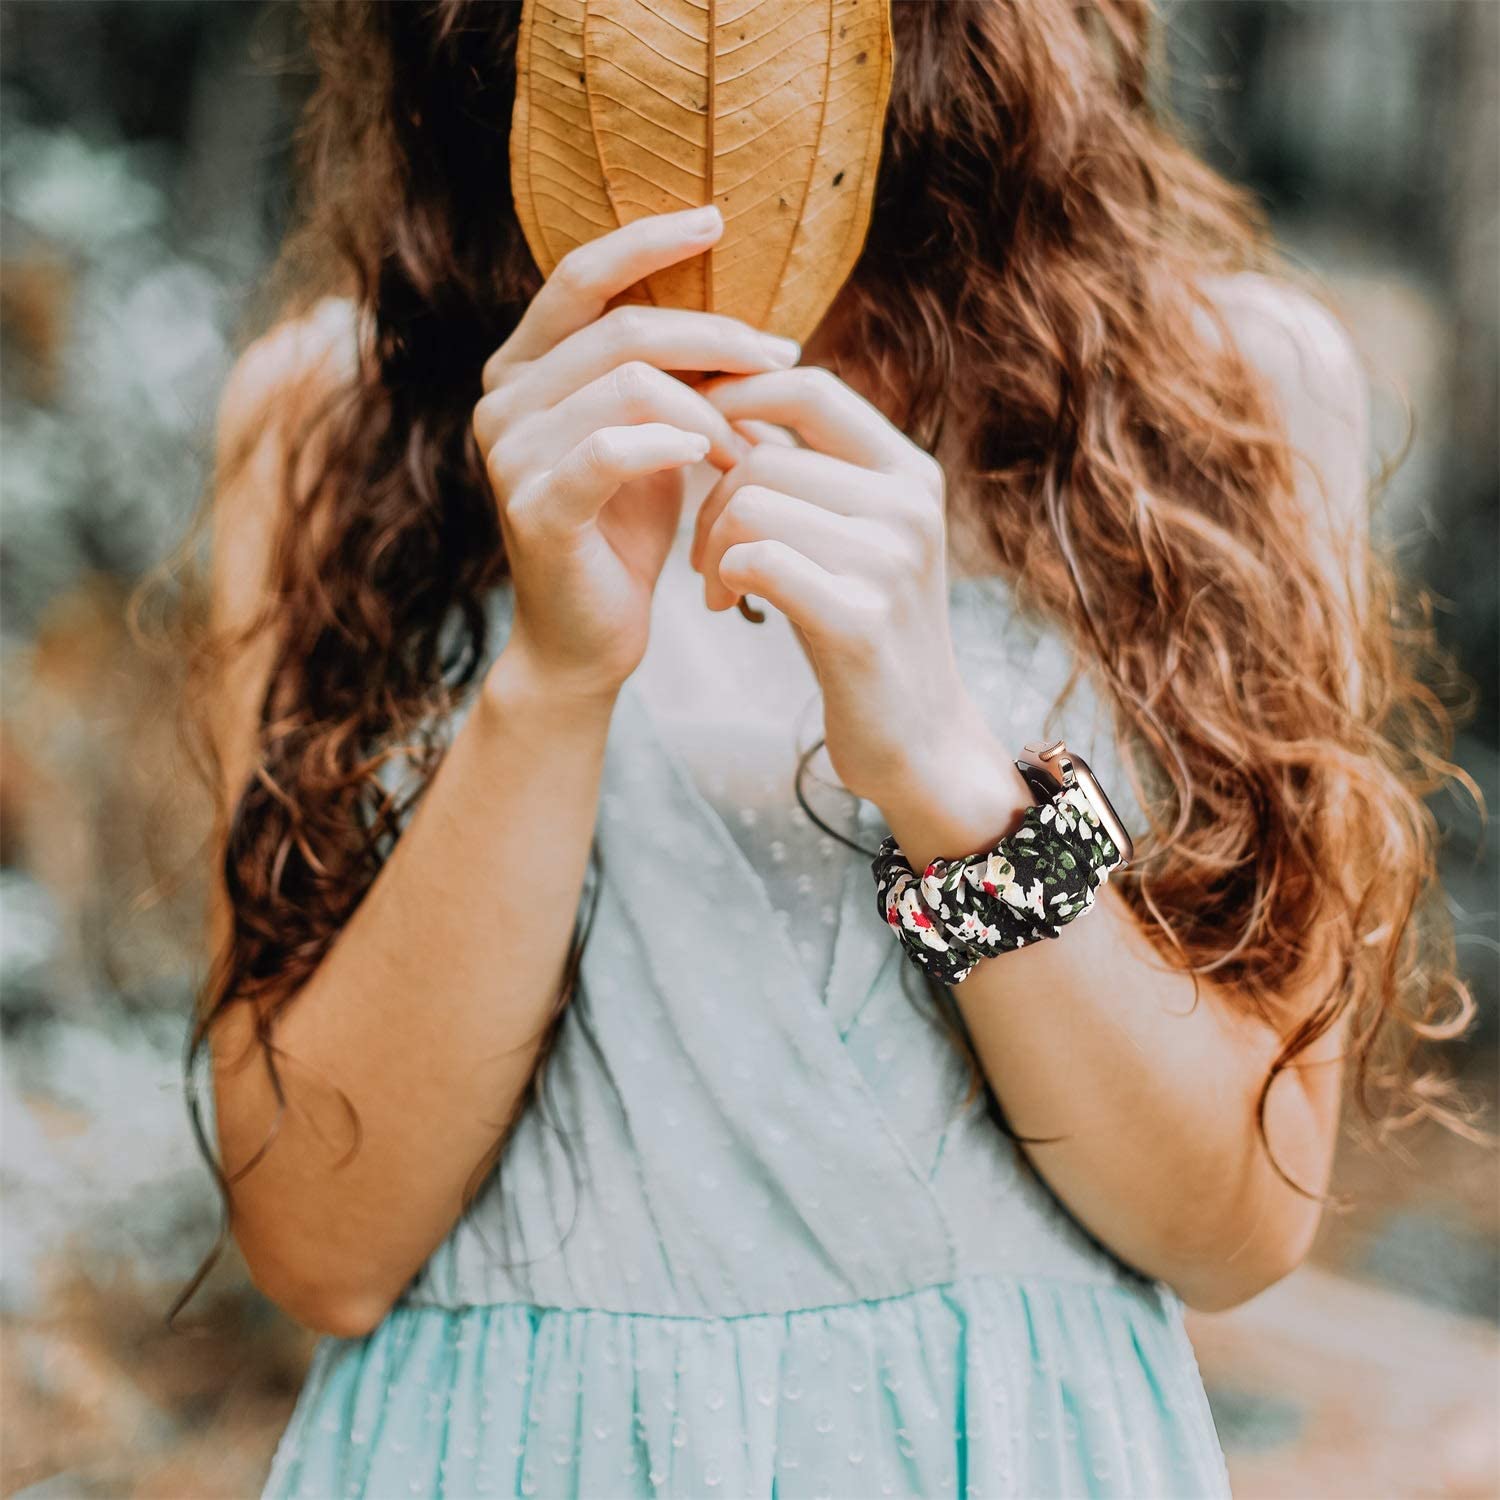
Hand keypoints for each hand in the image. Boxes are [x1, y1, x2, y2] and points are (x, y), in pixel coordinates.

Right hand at [472, 206, 801, 696]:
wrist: (589, 636)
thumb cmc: (626, 531)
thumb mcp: (654, 436)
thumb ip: (672, 375)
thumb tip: (753, 323)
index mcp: (523, 366)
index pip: (581, 274)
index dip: (648, 240)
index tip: (718, 221)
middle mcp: (502, 398)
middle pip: (622, 328)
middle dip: (716, 341)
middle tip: (780, 365)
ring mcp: (509, 453)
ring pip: (628, 384)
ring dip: (709, 410)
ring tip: (750, 449)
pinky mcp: (535, 508)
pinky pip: (611, 450)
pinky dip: (670, 444)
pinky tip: (710, 459)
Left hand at [690, 365, 997, 808]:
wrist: (919, 740)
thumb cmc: (862, 629)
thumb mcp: (848, 536)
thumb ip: (804, 472)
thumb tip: (727, 395)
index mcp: (910, 473)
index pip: (810, 388)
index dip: (737, 395)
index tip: (692, 430)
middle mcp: (910, 506)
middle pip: (762, 459)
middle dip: (709, 504)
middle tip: (705, 556)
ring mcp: (892, 561)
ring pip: (750, 507)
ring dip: (710, 548)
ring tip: (717, 588)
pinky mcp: (861, 620)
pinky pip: (756, 561)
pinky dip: (723, 578)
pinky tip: (727, 605)